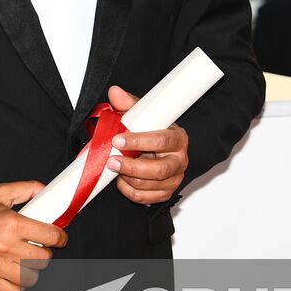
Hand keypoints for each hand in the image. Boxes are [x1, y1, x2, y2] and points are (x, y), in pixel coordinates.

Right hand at [0, 181, 66, 290]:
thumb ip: (26, 189)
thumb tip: (46, 190)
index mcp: (11, 224)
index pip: (51, 237)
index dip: (60, 238)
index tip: (59, 239)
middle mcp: (5, 246)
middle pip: (45, 259)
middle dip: (45, 253)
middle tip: (38, 248)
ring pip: (32, 277)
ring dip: (33, 270)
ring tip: (26, 262)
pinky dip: (18, 286)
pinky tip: (15, 275)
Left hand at [105, 85, 189, 204]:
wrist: (159, 150)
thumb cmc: (152, 131)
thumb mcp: (144, 115)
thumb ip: (129, 104)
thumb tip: (114, 92)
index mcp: (178, 139)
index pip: (162, 141)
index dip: (139, 141)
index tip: (118, 139)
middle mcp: (179, 161)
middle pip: (159, 170)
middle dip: (131, 166)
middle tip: (111, 161)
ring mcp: (174, 179)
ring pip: (149, 185)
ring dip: (127, 178)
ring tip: (113, 167)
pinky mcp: (165, 193)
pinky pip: (144, 198)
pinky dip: (128, 190)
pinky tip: (121, 180)